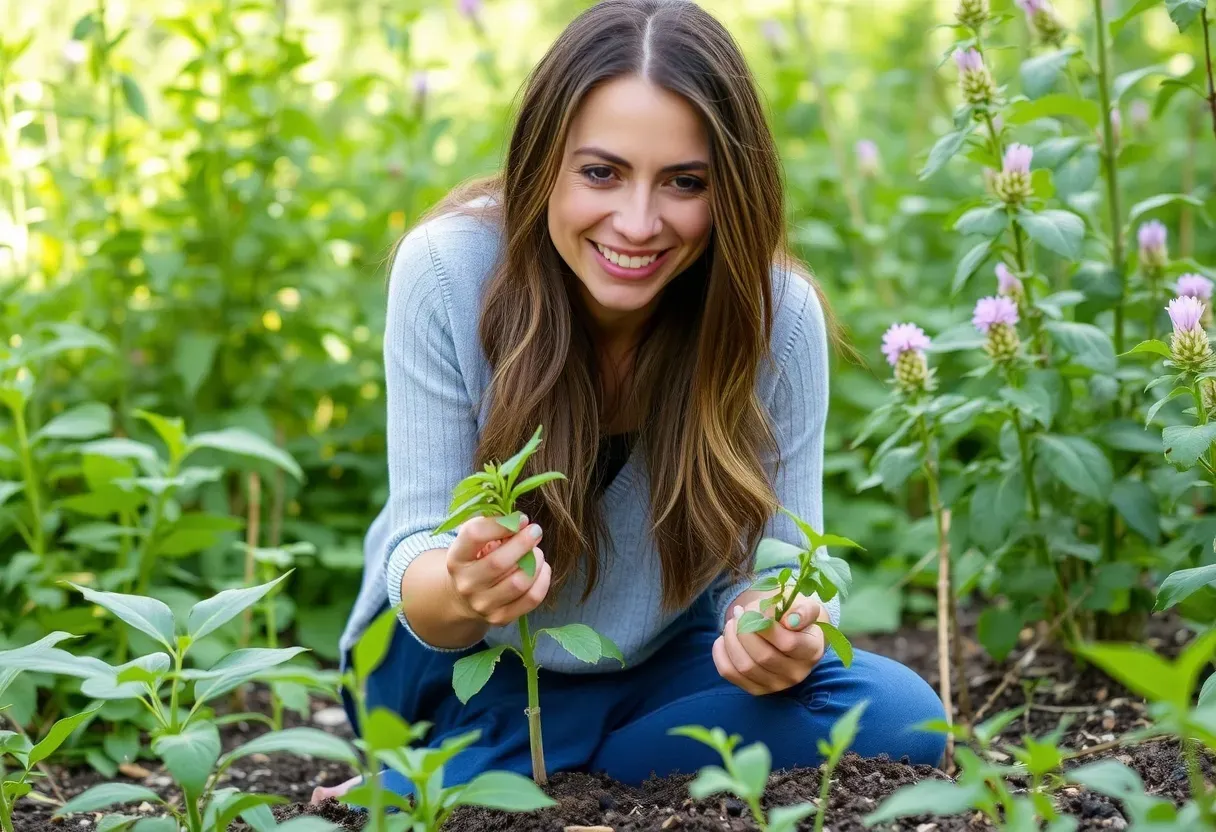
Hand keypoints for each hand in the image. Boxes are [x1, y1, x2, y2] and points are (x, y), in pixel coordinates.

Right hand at [445, 515, 551, 626]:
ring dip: (535, 562)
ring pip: (519, 582)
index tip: (521, 518)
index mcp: (456, 558)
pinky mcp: (500, 618)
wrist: (465, 596)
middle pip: (499, 562)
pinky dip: (543, 580)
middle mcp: (466, 584)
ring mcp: (483, 605)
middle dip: (523, 543)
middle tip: (536, 531)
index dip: (501, 524)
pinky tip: (542, 569)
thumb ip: (493, 526)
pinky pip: (531, 598)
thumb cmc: (476, 559)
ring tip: (537, 552)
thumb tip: (521, 522)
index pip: (474, 535)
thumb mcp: (475, 540)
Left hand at [712, 595, 829, 694]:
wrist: (789, 632)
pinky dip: (721, 655)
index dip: (766, 626)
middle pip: (763, 656)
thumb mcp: (805, 606)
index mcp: (812, 651)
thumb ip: (803, 610)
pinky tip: (722, 639)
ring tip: (732, 623)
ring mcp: (776, 685)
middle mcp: (797, 673)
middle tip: (739, 613)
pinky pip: (731, 674)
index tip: (756, 609)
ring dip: (731, 640)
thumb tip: (789, 621)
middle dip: (744, 630)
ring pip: (745, 667)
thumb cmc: (794, 615)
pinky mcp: (757, 689)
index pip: (788, 643)